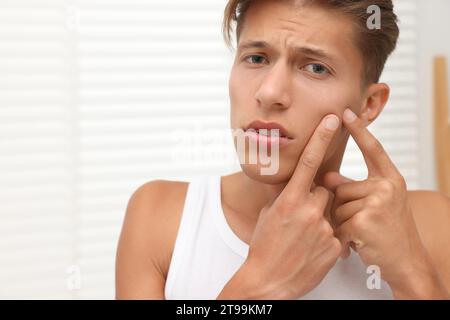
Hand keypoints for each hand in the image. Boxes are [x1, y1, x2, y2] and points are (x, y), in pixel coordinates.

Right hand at [218, 114, 341, 299]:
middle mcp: (308, 211)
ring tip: (305, 236)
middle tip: (301, 217)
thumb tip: (289, 179)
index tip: (332, 120)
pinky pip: (336, 232)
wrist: (268, 281)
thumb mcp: (268, 214)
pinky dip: (327, 237)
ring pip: (331, 211)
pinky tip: (311, 249)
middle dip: (316, 198)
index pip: (308, 162)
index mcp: (289, 200)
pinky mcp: (334, 246)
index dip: (321, 138)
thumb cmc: (263, 245)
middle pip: (325, 190)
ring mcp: (323, 229)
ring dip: (322, 218)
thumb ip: (283, 195)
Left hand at [323, 108, 448, 298]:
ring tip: (362, 234)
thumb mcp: (378, 204)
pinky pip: (338, 224)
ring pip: (337, 207)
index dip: (359, 130)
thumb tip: (327, 176)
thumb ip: (352, 188)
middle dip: (342, 208)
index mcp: (391, 179)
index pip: (373, 149)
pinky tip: (358, 244)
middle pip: (340, 188)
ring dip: (342, 224)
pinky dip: (342, 237)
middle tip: (363, 224)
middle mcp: (386, 187)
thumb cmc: (388, 232)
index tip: (346, 112)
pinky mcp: (365, 220)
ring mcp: (377, 202)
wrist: (407, 263)